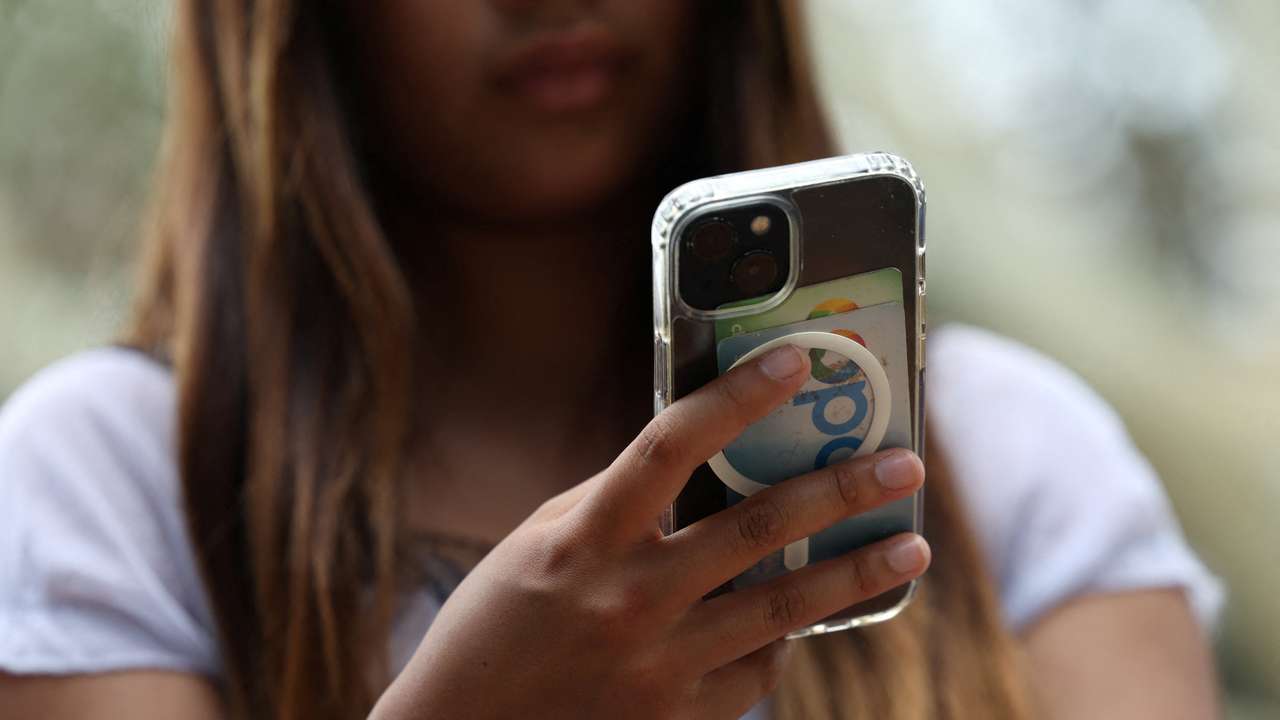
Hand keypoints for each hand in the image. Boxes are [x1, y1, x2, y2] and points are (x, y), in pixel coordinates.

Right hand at [371, 345, 928, 719]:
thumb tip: (698, 454)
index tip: (794, 364)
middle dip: (840, 490)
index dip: (736, 397)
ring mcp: (659, 665)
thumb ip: (617, 498)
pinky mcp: (678, 718)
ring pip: (783, 609)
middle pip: (756, 530)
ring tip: (911, 546)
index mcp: (586, 539)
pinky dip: (787, 639)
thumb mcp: (542, 540)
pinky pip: (757, 670)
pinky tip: (809, 619)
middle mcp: (629, 598)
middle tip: (903, 464)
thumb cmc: (497, 622)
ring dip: (857, 573)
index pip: (671, 446)